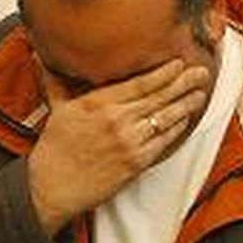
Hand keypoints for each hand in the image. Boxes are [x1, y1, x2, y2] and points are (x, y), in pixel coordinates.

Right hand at [27, 59, 212, 235]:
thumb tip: (42, 55)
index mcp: (97, 103)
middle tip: (201, 72)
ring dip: (185, 105)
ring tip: (199, 94)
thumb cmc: (54, 149)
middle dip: (183, 83)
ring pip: (165, 118)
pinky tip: (184, 120)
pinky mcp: (135, 163)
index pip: (139, 83)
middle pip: (158, 97)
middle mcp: (116, 120)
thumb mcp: (56, 109)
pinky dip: (176, 129)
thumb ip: (58, 81)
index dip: (163, 72)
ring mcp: (128, 142)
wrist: (52, 187)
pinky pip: (163, 142)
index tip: (178, 63)